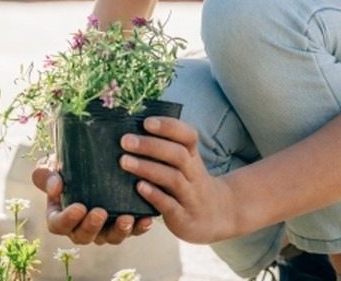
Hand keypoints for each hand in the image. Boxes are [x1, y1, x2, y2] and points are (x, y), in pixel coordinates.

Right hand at [31, 156, 154, 244]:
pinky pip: (132, 231)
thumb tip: (56, 186)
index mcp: (60, 216)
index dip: (68, 220)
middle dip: (93, 226)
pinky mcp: (122, 224)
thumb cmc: (64, 165)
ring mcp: (103, 228)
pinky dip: (139, 227)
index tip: (78, 207)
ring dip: (119, 231)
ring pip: (110, 237)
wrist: (87, 161)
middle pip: (84, 236)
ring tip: (127, 218)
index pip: (59, 225)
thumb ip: (46, 175)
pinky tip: (146, 219)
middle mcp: (81, 227)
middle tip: (100, 212)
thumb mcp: (49, 166)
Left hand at [119, 116, 236, 243]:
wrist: (216, 216)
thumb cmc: (189, 184)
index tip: (146, 122)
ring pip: (173, 179)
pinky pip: (170, 206)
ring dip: (147, 168)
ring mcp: (190, 197)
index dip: (169, 127)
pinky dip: (154, 195)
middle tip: (125, 140)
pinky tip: (139, 187)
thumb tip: (131, 131)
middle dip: (151, 146)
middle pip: (178, 155)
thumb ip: (166, 149)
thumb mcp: (186, 165)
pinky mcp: (184, 218)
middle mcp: (194, 175)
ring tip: (124, 161)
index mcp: (193, 157)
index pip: (188, 136)